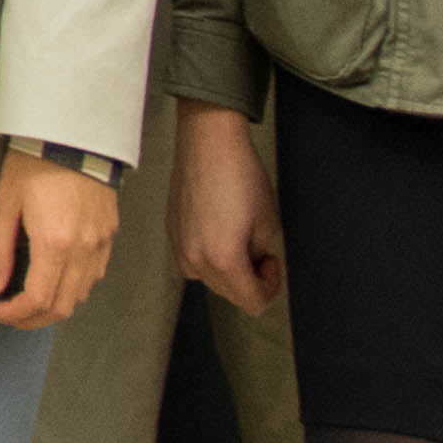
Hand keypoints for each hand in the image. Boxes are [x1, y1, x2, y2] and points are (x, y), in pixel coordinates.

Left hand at [0, 153, 120, 328]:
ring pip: (81, 295)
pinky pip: (94, 275)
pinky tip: (55, 279)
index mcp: (55, 243)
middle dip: (31, 319)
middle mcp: (83, 249)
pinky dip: (74, 288)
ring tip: (29, 300)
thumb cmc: (36, 162)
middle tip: (9, 313)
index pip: (37, 300)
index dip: (13, 315)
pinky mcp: (109, 234)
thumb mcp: (5, 202)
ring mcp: (100, 243)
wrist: (74, 135)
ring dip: (54, 306)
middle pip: (61, 307)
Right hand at [172, 102, 283, 316]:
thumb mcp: (267, 221)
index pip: (251, 302)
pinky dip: (207, 255)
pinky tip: (218, 230)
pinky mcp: (171, 230)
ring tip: (238, 240)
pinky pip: (191, 259)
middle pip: (228, 294)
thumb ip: (259, 253)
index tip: (272, 265)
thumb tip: (251, 262)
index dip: (269, 288)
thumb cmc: (240, 174)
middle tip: (260, 253)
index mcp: (223, 259)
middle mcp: (195, 258)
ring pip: (207, 279)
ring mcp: (179, 245)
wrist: (208, 141)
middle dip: (249, 280)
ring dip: (226, 270)